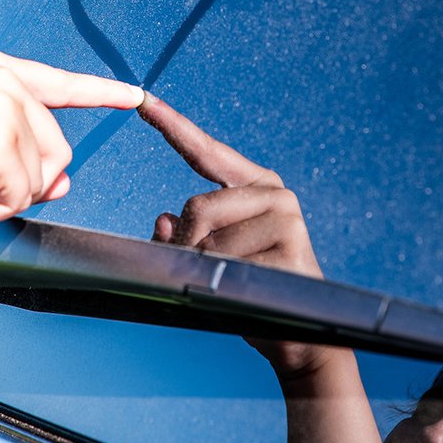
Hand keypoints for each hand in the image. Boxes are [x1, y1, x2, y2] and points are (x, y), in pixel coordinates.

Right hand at [0, 48, 144, 227]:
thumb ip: (16, 153)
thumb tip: (61, 182)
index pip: (60, 81)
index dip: (101, 93)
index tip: (134, 94)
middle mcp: (4, 78)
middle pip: (57, 147)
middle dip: (24, 179)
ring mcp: (6, 106)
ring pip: (42, 176)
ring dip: (2, 195)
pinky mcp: (2, 140)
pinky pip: (22, 196)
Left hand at [138, 92, 326, 378]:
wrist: (299, 341)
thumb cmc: (250, 294)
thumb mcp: (212, 259)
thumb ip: (185, 235)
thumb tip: (162, 221)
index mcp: (257, 186)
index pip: (207, 152)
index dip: (173, 126)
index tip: (143, 101)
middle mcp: (276, 194)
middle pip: (196, 206)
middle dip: (185, 245)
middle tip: (203, 273)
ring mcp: (287, 220)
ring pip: (207, 239)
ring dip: (201, 269)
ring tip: (228, 287)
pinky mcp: (290, 249)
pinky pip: (226, 264)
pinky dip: (220, 283)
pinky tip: (244, 293)